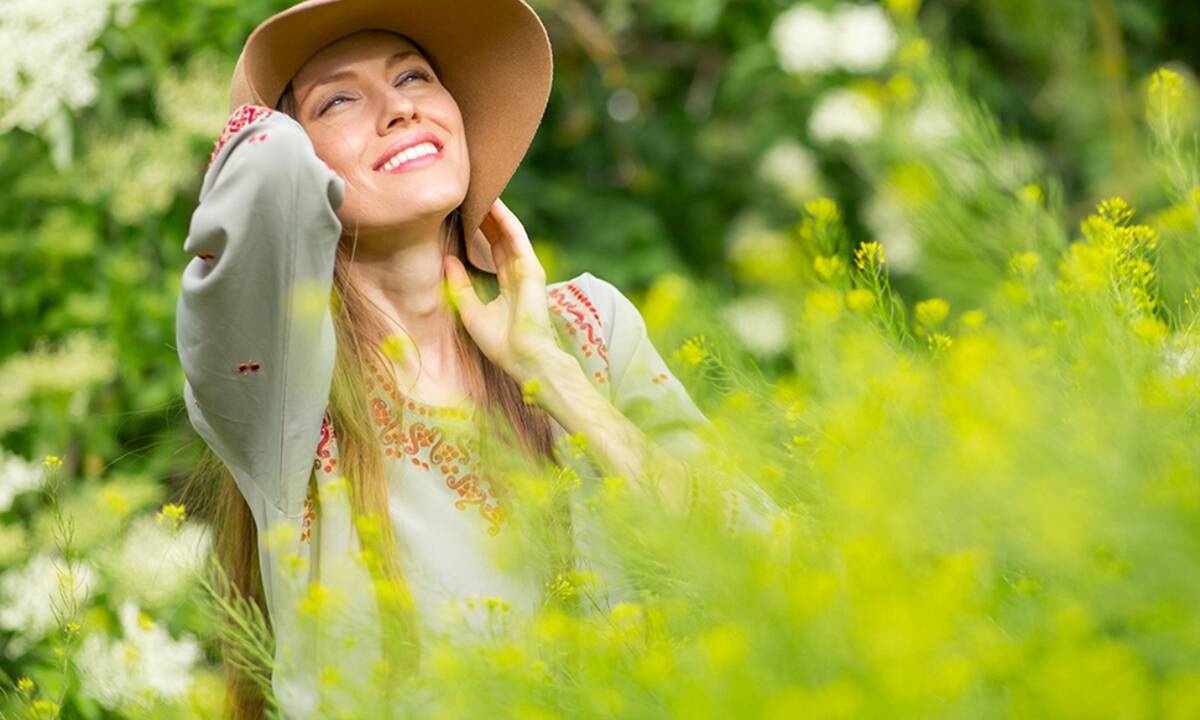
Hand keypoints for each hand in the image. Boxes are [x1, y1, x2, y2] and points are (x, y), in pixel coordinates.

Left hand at [444, 197, 560, 382]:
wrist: (525, 358)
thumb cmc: (501, 344)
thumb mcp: (470, 311)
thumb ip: (460, 285)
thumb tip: (447, 260)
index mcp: (506, 286)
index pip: (491, 252)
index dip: (478, 233)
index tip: (461, 216)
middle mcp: (517, 274)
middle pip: (499, 238)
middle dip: (484, 218)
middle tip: (467, 196)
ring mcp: (526, 269)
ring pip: (508, 233)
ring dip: (494, 212)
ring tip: (477, 191)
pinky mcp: (532, 267)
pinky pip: (516, 236)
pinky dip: (505, 219)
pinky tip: (492, 203)